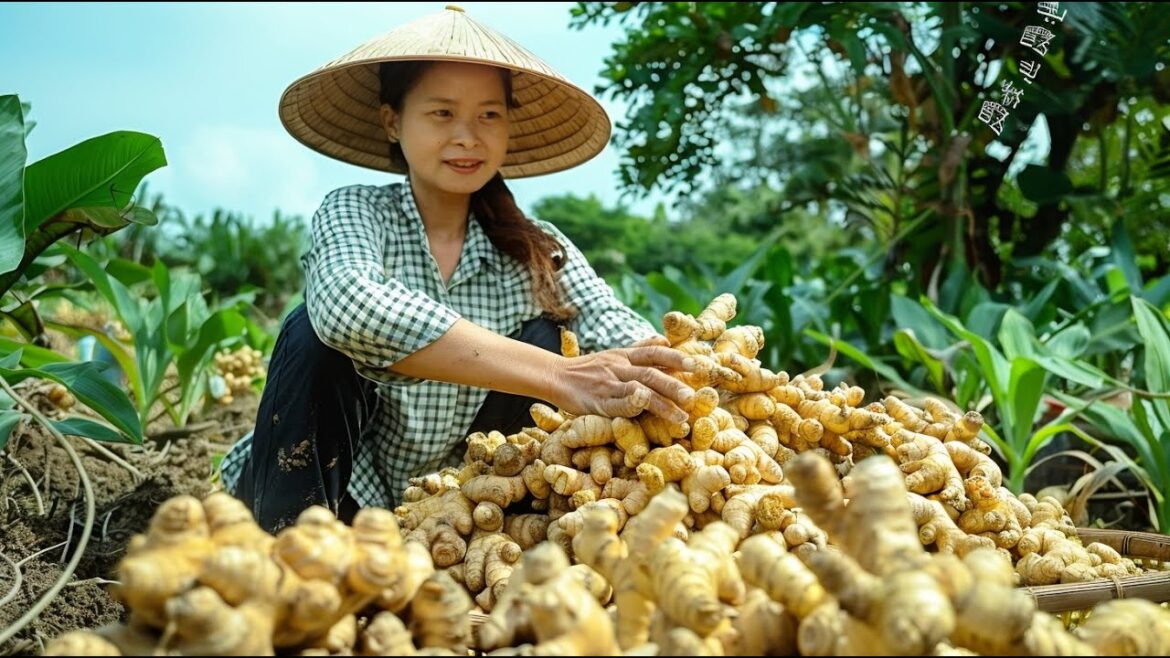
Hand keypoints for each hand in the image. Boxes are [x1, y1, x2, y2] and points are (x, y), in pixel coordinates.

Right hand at [549, 345, 695, 422]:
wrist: (555, 376)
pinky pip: (616, 404)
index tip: (696, 365)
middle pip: (649, 373)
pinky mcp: (596, 402)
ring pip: (637, 390)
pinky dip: (631, 405)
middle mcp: (617, 367)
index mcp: (623, 355)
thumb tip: (664, 340)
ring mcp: (607, 384)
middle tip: (693, 398)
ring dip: (661, 403)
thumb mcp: (614, 354)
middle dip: (673, 385)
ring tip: (680, 417)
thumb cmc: (588, 369)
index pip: (653, 353)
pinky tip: (645, 411)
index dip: (675, 358)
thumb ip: (639, 348)